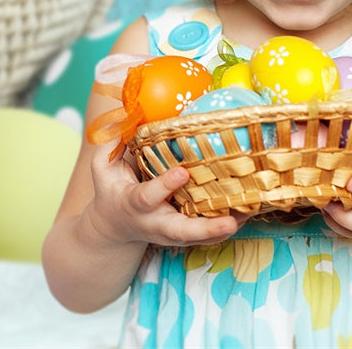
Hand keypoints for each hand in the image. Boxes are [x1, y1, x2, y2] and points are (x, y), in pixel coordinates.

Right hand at [82, 143, 246, 247]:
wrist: (114, 227)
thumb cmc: (111, 190)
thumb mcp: (102, 169)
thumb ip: (111, 145)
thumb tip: (126, 115)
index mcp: (133, 204)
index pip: (148, 196)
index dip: (165, 185)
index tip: (183, 172)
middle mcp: (155, 222)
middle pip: (180, 231)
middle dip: (204, 229)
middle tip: (229, 222)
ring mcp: (171, 232)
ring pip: (198, 236)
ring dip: (223, 229)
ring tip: (248, 215)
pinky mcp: (184, 235)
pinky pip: (207, 234)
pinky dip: (228, 226)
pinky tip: (250, 213)